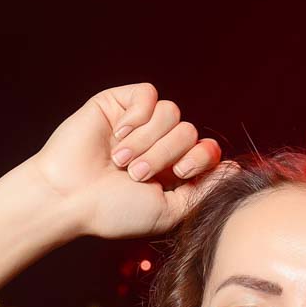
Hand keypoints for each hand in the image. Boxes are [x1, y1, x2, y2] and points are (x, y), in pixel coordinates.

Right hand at [30, 82, 238, 240]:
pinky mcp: (120, 103)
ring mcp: (139, 122)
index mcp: (172, 169)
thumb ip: (203, 191)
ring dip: (148, 142)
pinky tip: (117, 135)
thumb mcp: (169, 211)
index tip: (181, 174)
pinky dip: (136, 117)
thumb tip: (234, 169)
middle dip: (166, 156)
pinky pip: (148, 95)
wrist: (71, 196)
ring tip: (121, 161)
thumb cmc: (113, 211)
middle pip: (190, 131)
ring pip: (172, 113)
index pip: (207, 149)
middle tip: (137, 175)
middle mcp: (158, 143)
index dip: (201, 157)